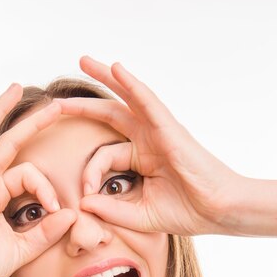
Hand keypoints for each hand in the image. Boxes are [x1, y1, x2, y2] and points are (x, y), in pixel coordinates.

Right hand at [0, 85, 75, 276]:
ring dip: (2, 111)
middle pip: (7, 143)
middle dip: (30, 122)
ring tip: (17, 88)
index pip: (27, 176)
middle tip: (54, 104)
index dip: (46, 189)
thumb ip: (46, 233)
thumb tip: (70, 214)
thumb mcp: (24, 249)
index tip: (56, 210)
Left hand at [55, 56, 241, 235]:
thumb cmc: (187, 212)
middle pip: (111, 113)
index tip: (85, 195)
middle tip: (58, 99)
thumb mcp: (139, 215)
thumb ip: (110, 210)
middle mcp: (148, 140)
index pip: (104, 157)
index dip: (89, 173)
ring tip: (83, 60)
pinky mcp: (169, 128)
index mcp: (141, 159)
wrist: (218, 211)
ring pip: (127, 98)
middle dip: (84, 105)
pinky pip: (148, 101)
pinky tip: (116, 69)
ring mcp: (159, 131)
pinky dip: (132, 85)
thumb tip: (82, 203)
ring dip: (105, 78)